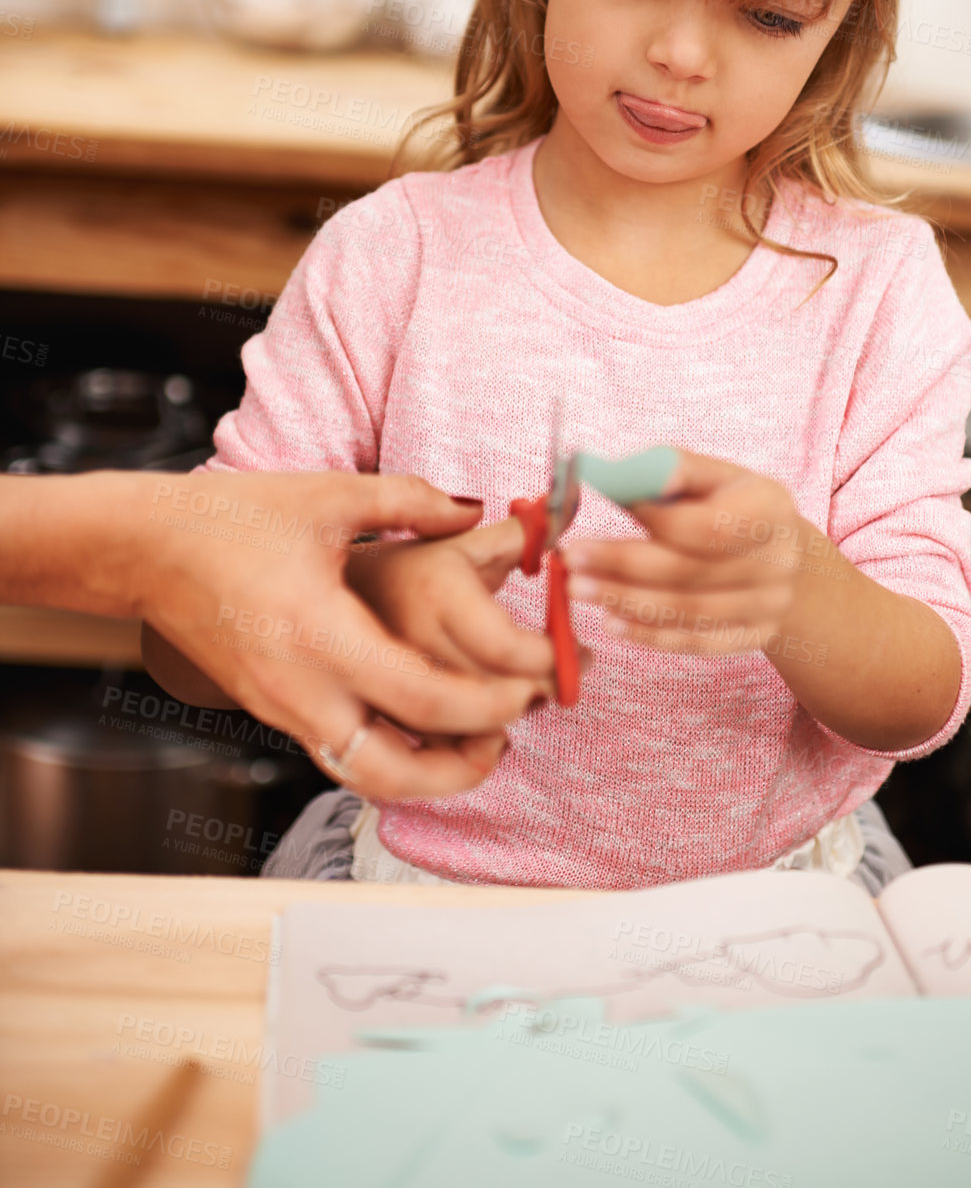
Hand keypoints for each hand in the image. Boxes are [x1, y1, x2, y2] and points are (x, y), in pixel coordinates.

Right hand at [111, 471, 555, 797]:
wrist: (145, 549)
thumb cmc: (229, 519)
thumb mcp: (329, 495)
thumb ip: (411, 501)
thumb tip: (473, 511)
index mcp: (320, 633)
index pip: (420, 696)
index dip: (486, 704)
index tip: (528, 688)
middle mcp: (300, 687)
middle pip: (394, 770)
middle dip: (463, 769)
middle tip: (509, 735)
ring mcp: (282, 708)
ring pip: (365, 774)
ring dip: (427, 773)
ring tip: (477, 740)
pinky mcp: (272, 709)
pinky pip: (340, 753)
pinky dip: (389, 753)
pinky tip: (423, 723)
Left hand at [560, 450, 812, 657]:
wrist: (783, 554)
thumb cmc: (732, 505)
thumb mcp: (711, 476)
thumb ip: (665, 472)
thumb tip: (608, 475)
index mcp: (772, 508)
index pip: (706, 524)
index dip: (652, 518)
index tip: (601, 508)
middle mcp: (779, 561)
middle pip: (690, 571)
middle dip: (623, 566)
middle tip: (571, 559)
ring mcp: (771, 605)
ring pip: (689, 611)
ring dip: (626, 601)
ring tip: (578, 589)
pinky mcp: (756, 637)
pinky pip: (697, 642)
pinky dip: (650, 635)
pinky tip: (612, 622)